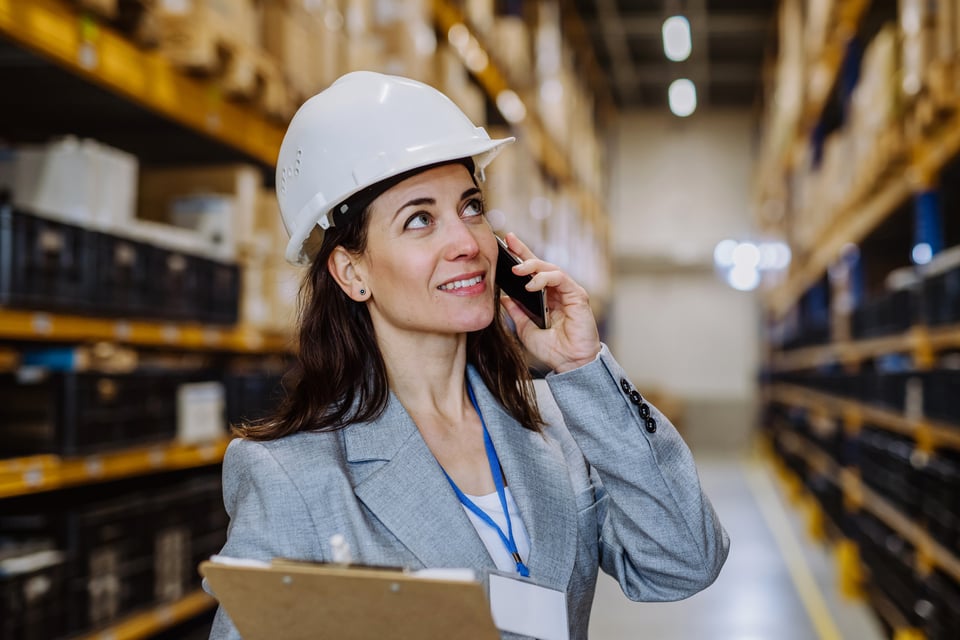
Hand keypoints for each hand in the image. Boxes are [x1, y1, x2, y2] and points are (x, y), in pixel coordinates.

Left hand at [499, 233, 600, 372]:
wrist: (569, 364)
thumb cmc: (552, 349)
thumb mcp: (525, 328)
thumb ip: (516, 311)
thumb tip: (502, 296)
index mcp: (545, 297)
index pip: (531, 272)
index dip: (519, 256)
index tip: (504, 244)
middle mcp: (557, 291)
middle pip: (540, 264)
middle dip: (523, 251)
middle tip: (509, 242)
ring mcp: (568, 291)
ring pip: (550, 267)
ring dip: (532, 265)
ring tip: (516, 269)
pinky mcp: (577, 295)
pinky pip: (560, 278)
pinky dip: (545, 278)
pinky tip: (531, 284)